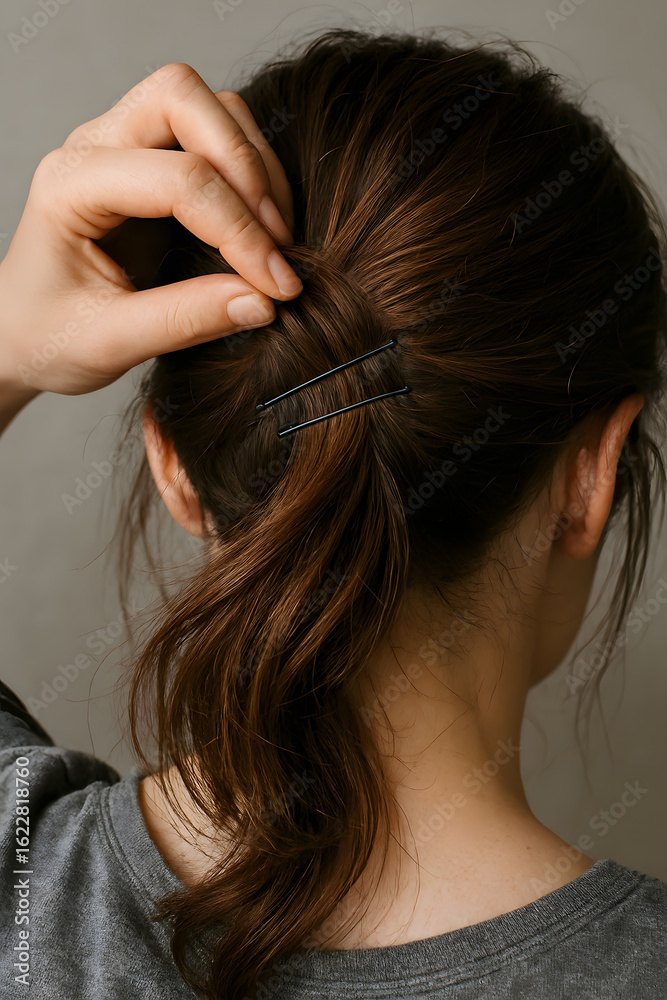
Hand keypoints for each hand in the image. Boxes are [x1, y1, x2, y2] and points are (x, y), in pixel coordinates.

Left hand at [0, 63, 302, 397]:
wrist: (22, 334)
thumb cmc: (49, 335)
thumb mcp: (110, 343)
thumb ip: (185, 321)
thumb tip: (264, 302)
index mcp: (71, 186)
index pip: (177, 179)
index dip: (240, 231)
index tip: (278, 287)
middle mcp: (95, 148)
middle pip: (184, 97)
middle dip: (246, 165)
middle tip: (276, 241)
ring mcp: (125, 146)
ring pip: (210, 105)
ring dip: (255, 164)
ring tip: (275, 238)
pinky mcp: (155, 163)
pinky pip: (216, 134)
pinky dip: (252, 172)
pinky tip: (263, 229)